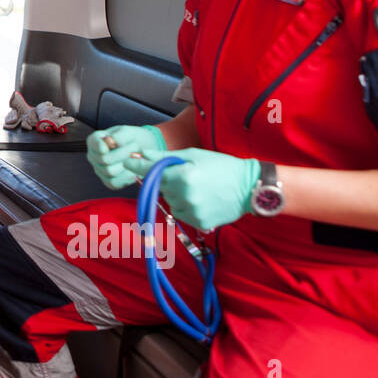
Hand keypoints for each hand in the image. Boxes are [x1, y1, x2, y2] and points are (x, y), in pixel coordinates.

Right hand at [86, 124, 165, 188]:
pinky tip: (134, 169)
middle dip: (123, 154)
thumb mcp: (128, 131)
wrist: (144, 150)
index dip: (102, 146)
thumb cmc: (133, 138)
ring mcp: (99, 170)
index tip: (114, 144)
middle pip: (104, 159)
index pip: (94, 145)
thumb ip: (120, 135)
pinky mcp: (108, 182)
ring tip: (136, 157)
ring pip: (110, 172)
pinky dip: (126, 177)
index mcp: (94, 141)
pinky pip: (114, 183)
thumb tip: (112, 141)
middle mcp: (93, 156)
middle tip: (136, 146)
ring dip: (127, 165)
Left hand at [124, 147, 260, 230]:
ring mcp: (192, 211)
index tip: (128, 162)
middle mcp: (185, 195)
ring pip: (170, 202)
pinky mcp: (199, 223)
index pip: (151, 171)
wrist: (250, 187)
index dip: (138, 166)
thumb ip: (164, 157)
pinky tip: (201, 199)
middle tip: (186, 174)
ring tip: (197, 187)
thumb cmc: (221, 166)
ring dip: (176, 194)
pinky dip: (186, 206)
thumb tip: (141, 155)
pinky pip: (181, 214)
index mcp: (183, 175)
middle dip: (167, 180)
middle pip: (161, 188)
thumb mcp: (193, 155)